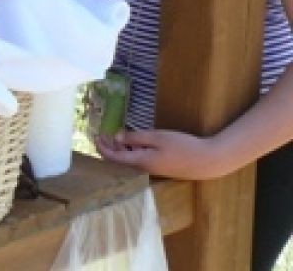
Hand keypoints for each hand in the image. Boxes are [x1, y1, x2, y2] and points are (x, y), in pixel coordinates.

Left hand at [96, 128, 236, 180]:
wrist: (208, 161)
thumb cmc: (183, 146)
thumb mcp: (157, 137)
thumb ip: (135, 138)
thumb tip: (117, 137)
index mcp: (141, 162)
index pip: (114, 158)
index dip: (102, 147)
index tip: (95, 136)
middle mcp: (144, 169)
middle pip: (120, 160)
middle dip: (110, 147)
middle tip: (103, 134)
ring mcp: (154, 170)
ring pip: (131, 160)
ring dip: (121, 149)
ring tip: (115, 136)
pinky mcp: (162, 168)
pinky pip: (141, 160)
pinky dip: (133, 151)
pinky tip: (134, 142)